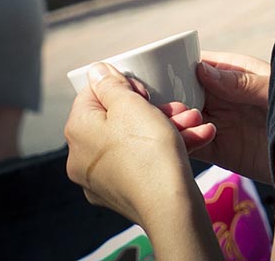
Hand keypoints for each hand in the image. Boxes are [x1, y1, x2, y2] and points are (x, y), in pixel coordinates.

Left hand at [64, 63, 197, 226]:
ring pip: (136, 141)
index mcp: (77, 130)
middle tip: (181, 106)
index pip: (91, 94)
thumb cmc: (149, 151)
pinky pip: (143, 163)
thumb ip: (111, 84)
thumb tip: (95, 70)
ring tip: (196, 123)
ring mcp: (101, 179)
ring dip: (169, 127)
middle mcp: (81, 157)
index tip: (146, 90)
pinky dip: (167, 150)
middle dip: (155, 109)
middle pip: (118, 119)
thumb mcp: (132, 104)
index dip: (122, 86)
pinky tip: (196, 140)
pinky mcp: (122, 193)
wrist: (168, 204)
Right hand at [164, 51, 271, 182]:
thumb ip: (239, 82)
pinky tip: (178, 143)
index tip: (152, 73)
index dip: (172, 67)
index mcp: (231, 73)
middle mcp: (220, 96)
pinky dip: (180, 144)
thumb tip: (200, 68)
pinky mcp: (218, 150)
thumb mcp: (271, 90)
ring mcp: (217, 122)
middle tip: (152, 104)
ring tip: (169, 124)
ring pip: (182, 119)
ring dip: (171, 122)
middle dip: (166, 97)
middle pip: (181, 93)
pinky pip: (191, 144)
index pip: (194, 64)